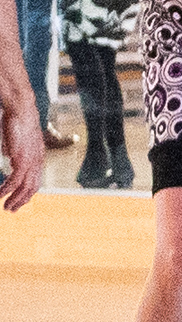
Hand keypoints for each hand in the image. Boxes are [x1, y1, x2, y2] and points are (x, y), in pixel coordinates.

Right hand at [0, 87, 45, 209]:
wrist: (22, 111)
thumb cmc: (17, 122)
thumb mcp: (16, 140)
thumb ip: (14, 150)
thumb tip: (8, 157)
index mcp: (37, 159)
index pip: (35, 181)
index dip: (27, 193)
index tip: (18, 200)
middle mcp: (37, 163)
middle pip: (32, 188)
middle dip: (22, 201)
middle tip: (11, 210)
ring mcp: (31, 162)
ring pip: (25, 188)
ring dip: (15, 199)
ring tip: (6, 207)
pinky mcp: (23, 160)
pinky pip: (16, 180)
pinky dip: (8, 189)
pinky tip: (0, 194)